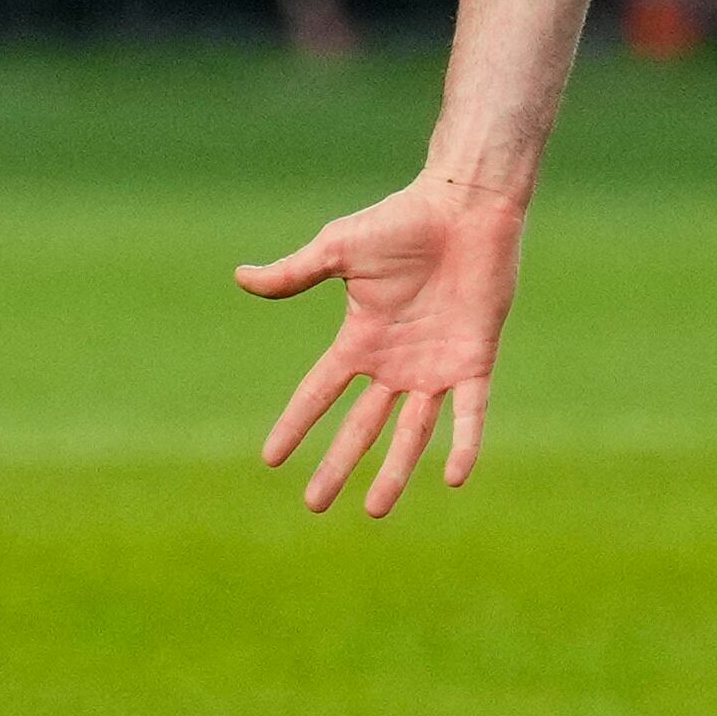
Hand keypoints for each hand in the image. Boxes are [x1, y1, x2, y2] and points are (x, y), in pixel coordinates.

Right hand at [241, 173, 522, 516]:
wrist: (464, 206)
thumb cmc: (404, 220)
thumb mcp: (339, 249)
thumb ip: (296, 273)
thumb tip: (241, 277)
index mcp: (362, 338)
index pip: (320, 393)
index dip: (296, 424)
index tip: (271, 459)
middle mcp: (397, 361)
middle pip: (361, 426)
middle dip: (339, 465)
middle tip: (315, 504)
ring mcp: (436, 364)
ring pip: (412, 432)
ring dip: (395, 470)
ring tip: (373, 509)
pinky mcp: (475, 360)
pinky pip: (469, 412)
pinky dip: (464, 443)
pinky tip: (454, 477)